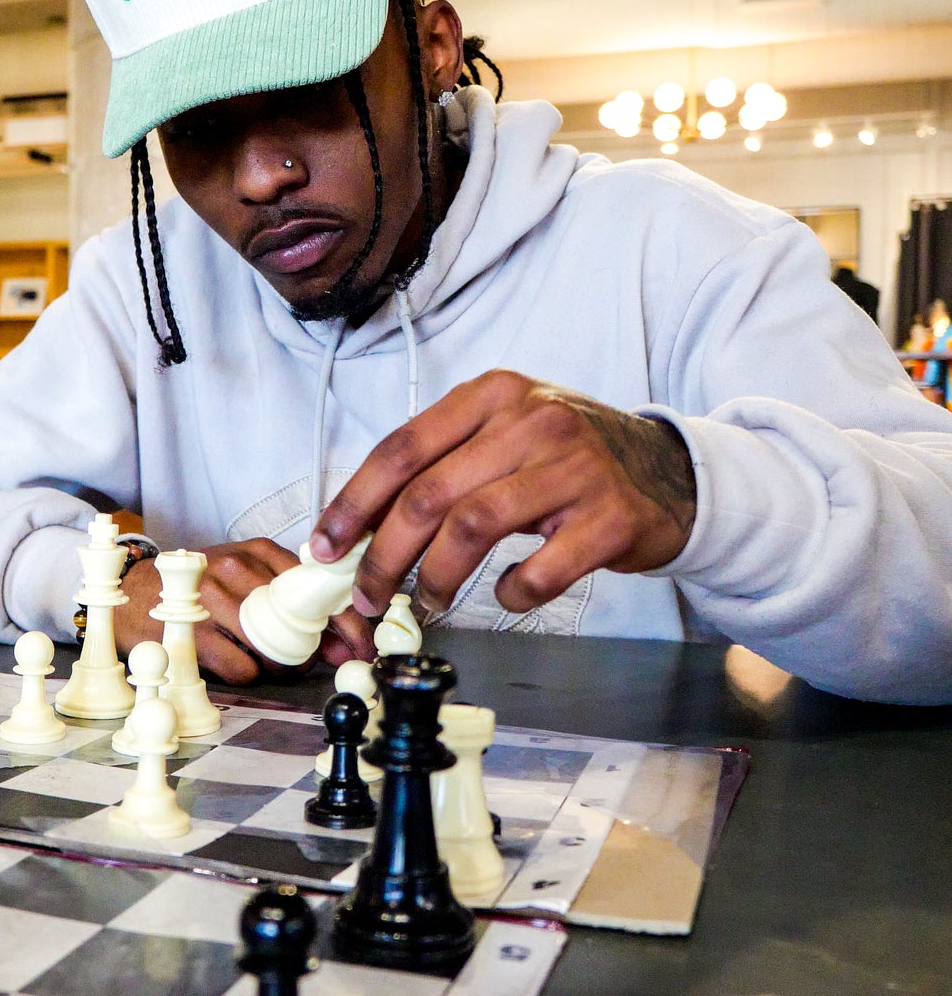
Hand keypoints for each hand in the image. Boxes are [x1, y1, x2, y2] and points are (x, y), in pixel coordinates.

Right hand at [116, 539, 374, 683]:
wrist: (133, 592)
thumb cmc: (199, 589)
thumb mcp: (246, 579)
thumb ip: (290, 603)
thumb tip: (341, 644)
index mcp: (259, 551)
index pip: (318, 586)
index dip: (347, 621)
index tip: (362, 646)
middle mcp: (236, 567)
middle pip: (299, 623)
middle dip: (312, 651)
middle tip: (306, 661)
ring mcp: (211, 597)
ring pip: (272, 649)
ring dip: (277, 665)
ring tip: (262, 660)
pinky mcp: (191, 630)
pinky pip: (242, 667)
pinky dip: (247, 673)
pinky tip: (234, 662)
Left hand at [308, 371, 696, 620]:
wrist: (670, 472)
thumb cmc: (566, 462)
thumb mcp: (504, 438)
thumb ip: (441, 467)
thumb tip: (360, 527)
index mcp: (493, 395)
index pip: (401, 448)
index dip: (354, 504)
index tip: (325, 548)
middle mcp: (532, 420)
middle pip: (428, 494)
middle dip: (384, 556)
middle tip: (369, 597)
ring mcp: (575, 467)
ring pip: (473, 527)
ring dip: (438, 577)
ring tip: (431, 601)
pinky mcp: (610, 518)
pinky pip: (540, 568)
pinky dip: (512, 593)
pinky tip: (508, 595)